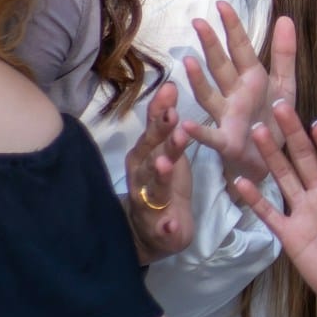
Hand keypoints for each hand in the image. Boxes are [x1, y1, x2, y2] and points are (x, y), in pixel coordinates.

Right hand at [124, 83, 195, 260]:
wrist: (153, 230)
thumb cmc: (162, 181)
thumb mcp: (164, 148)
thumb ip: (163, 122)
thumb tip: (169, 85)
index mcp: (145, 154)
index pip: (153, 130)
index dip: (160, 111)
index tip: (172, 90)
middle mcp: (142, 174)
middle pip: (151, 154)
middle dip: (161, 137)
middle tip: (175, 119)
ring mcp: (148, 202)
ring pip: (154, 187)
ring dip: (159, 176)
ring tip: (165, 164)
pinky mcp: (159, 228)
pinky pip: (162, 227)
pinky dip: (166, 226)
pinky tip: (171, 225)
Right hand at [176, 6, 296, 189]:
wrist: (271, 156)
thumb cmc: (272, 116)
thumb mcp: (284, 84)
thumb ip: (284, 54)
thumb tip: (285, 17)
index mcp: (251, 78)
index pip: (241, 48)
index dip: (233, 27)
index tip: (222, 3)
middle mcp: (234, 93)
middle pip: (221, 66)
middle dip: (211, 45)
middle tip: (198, 22)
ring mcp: (227, 116)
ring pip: (210, 95)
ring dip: (199, 80)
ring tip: (189, 62)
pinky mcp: (226, 141)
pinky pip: (210, 136)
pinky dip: (198, 131)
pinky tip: (186, 124)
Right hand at [229, 104, 316, 316]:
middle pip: (305, 158)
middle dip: (294, 133)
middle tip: (280, 106)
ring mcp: (306, 212)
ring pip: (285, 177)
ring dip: (272, 155)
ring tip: (256, 131)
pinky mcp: (291, 235)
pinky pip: (270, 213)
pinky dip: (255, 198)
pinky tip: (241, 181)